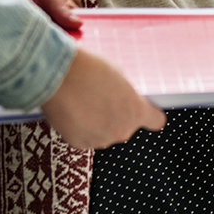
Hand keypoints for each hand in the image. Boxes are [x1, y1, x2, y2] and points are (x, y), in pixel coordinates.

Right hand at [39, 48, 164, 149]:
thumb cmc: (88, 70)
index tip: (144, 110)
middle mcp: (122, 130)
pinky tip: (74, 112)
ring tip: (84, 103)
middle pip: (126, 126)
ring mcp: (100, 140)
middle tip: (101, 99)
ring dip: (98, 123)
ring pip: (104, 133)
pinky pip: (86, 137)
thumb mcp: (118, 75)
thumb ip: (125, 92)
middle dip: (116, 116)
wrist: (57, 76)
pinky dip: (81, 128)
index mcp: (137, 111)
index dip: (149, 114)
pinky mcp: (80, 143)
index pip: (156, 121)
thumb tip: (121, 97)